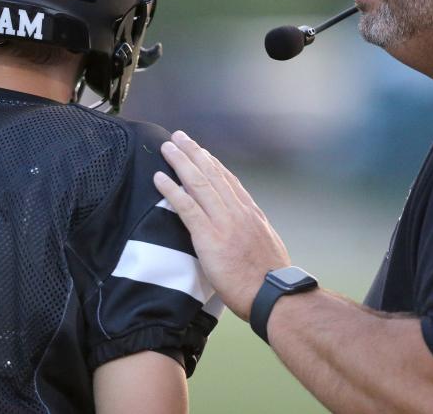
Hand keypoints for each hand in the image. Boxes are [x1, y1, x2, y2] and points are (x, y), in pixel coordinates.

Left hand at [153, 131, 290, 320]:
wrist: (273, 295)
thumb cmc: (270, 281)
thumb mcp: (267, 247)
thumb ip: (254, 233)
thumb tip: (248, 232)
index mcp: (252, 214)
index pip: (229, 181)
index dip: (212, 164)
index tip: (201, 151)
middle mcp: (238, 211)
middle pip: (212, 174)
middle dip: (194, 152)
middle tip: (180, 137)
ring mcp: (223, 222)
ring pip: (198, 183)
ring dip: (180, 162)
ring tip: (167, 147)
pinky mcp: (209, 237)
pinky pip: (186, 206)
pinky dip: (171, 189)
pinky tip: (159, 178)